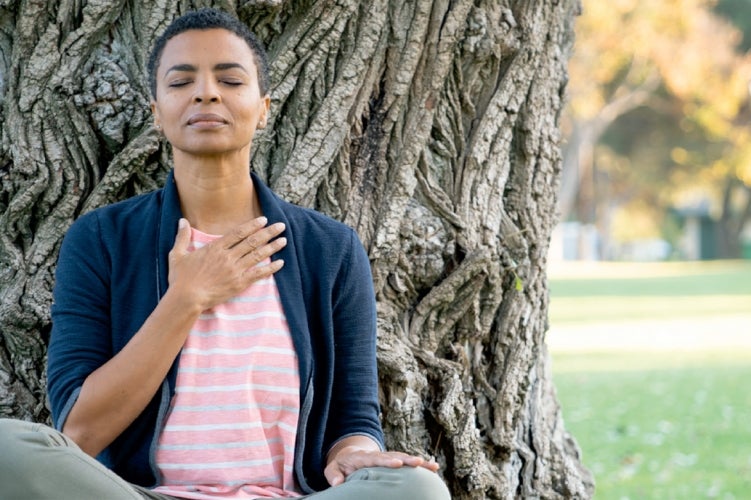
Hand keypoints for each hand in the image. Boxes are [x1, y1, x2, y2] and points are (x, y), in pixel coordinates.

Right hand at [168, 217, 286, 310]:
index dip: (253, 225)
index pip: (239, 232)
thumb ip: (182, 237)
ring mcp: (235, 270)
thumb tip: (182, 221)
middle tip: (281, 226)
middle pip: (252, 241)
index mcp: (215, 248)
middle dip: (268, 232)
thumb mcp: (177, 255)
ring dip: (272, 247)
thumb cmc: (180, 278)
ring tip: (284, 240)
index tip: (264, 219)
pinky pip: (259, 274)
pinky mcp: (239, 284)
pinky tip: (281, 263)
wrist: (186, 298)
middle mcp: (228, 256)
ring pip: (258, 255)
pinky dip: (271, 268)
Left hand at [324, 446, 439, 486]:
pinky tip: (433, 469)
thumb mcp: (332, 469)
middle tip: (420, 462)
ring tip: (433, 466)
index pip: (377, 459)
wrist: (348, 455)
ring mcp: (387, 458)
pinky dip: (420, 466)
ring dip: (418, 463)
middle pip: (395, 456)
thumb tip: (338, 484)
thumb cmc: (340, 466)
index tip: (397, 464)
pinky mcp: (394, 462)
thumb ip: (333, 475)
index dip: (387, 461)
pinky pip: (408, 463)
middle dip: (407, 459)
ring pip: (405, 459)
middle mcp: (379, 456)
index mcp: (364, 458)